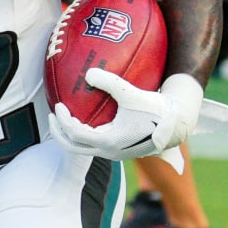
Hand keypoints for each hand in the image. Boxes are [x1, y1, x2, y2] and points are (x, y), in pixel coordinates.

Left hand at [50, 70, 203, 159]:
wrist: (176, 125)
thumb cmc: (155, 109)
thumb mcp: (131, 93)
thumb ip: (110, 82)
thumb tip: (89, 73)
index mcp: (109, 142)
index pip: (75, 133)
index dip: (62, 120)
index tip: (57, 105)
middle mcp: (109, 152)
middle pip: (73, 147)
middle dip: (59, 132)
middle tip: (51, 116)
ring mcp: (114, 153)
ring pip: (84, 148)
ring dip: (71, 134)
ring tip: (64, 118)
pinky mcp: (120, 149)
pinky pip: (95, 144)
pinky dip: (84, 134)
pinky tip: (85, 118)